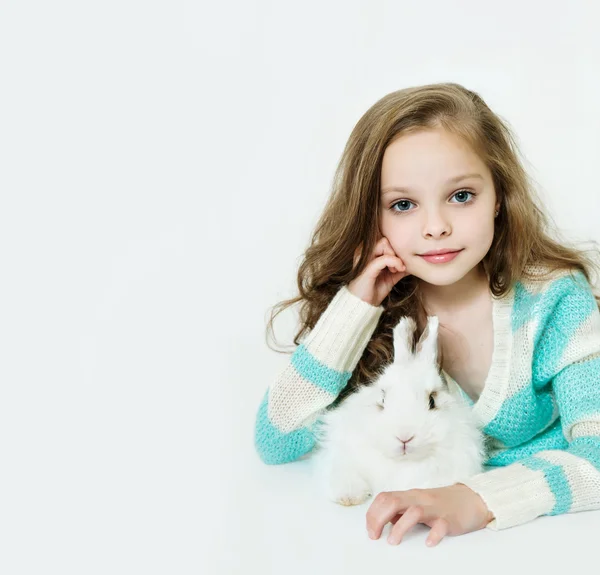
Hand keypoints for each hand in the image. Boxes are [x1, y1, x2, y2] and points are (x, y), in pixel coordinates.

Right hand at [347, 236, 408, 306]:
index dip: (395, 250)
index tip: (399, 264)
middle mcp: (363, 252)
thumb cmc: (374, 290)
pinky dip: (394, 262)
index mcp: (368, 253)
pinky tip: (395, 271)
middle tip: (397, 267)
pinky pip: (384, 258)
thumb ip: (399, 268)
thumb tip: (414, 263)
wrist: (363, 304)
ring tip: (394, 270)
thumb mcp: (391, 277)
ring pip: (384, 243)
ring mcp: (363, 258)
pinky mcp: (366, 267)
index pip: (386, 241)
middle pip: (385, 240)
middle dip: (395, 252)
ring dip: (394, 256)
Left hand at [365, 483, 493, 546]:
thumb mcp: (418, 503)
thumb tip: (384, 520)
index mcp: (410, 495)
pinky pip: (441, 526)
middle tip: (375, 536)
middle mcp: (420, 499)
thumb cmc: (441, 503)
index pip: (385, 498)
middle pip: (394, 502)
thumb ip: (401, 509)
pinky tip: (428, 543)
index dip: (373, 513)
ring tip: (393, 542)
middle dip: (379, 519)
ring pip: (414, 512)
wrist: (471, 499)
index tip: (370, 531)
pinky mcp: (450, 519)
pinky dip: (433, 535)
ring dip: (400, 528)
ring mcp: (435, 508)